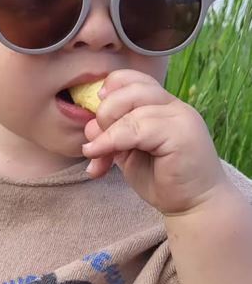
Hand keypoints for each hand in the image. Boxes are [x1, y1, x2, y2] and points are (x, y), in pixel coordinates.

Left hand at [81, 69, 228, 214]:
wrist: (193, 204)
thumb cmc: (160, 177)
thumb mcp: (126, 150)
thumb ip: (111, 133)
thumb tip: (89, 125)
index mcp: (160, 105)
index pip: (131, 79)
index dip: (109, 91)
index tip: (97, 116)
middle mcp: (172, 106)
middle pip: (130, 88)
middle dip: (104, 113)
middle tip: (98, 141)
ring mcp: (180, 118)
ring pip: (132, 109)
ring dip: (106, 133)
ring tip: (97, 154)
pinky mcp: (181, 134)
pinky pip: (138, 129)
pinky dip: (112, 141)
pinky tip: (100, 158)